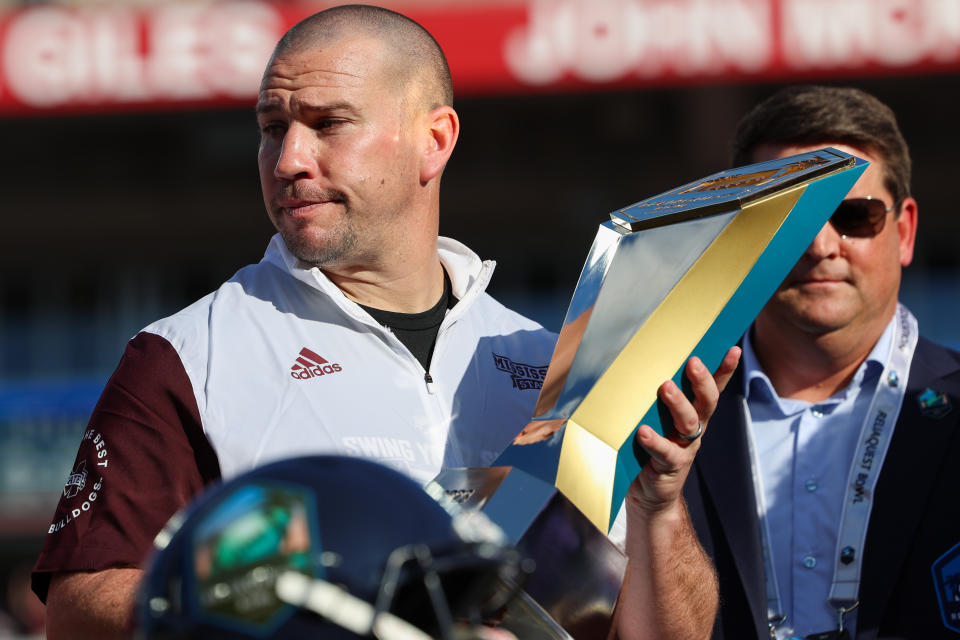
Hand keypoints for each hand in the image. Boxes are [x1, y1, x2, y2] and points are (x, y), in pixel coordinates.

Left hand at [628, 346, 740, 514]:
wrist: (649, 495)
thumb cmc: (648, 448)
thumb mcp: (653, 419)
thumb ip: (652, 399)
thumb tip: (638, 362)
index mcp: (693, 414)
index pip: (713, 388)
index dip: (724, 370)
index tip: (733, 349)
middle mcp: (693, 429)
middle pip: (706, 402)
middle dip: (702, 381)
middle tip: (693, 363)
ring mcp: (684, 448)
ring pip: (689, 423)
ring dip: (679, 404)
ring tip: (666, 387)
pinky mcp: (669, 466)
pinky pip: (665, 452)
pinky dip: (655, 441)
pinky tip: (644, 432)